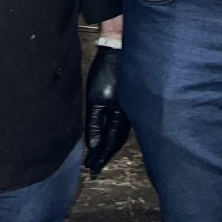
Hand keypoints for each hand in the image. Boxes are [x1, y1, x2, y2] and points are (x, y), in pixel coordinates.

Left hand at [83, 45, 130, 174]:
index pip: (110, 143)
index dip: (101, 157)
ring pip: (118, 134)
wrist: (118, 51)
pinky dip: (111, 135)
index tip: (92, 170)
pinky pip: (120, 126)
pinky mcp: (127, 103)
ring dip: (107, 146)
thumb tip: (93, 145)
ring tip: (96, 156)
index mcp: (121, 117)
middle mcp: (128, 116)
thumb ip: (95, 123)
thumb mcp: (95, 99)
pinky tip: (105, 137)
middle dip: (104, 154)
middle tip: (92, 167)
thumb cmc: (106, 74)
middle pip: (116, 141)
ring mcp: (129, 110)